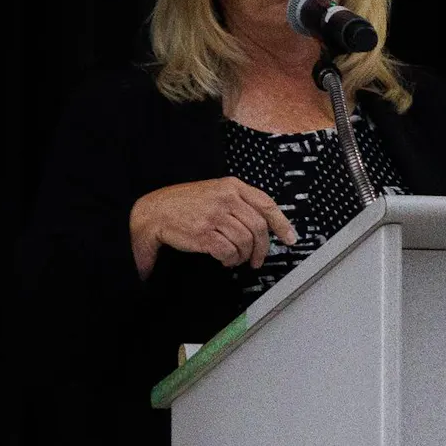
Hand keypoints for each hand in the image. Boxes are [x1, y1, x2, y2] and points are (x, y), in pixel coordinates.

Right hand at [129, 178, 297, 279]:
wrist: (156, 212)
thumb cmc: (186, 204)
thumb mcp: (216, 192)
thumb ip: (239, 203)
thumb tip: (264, 225)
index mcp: (232, 186)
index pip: (266, 204)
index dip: (282, 224)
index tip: (290, 238)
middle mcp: (226, 198)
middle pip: (258, 227)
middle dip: (262, 248)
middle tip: (257, 260)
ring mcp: (214, 215)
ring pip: (244, 241)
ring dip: (243, 256)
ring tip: (236, 259)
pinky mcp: (204, 232)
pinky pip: (228, 252)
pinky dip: (230, 260)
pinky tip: (225, 260)